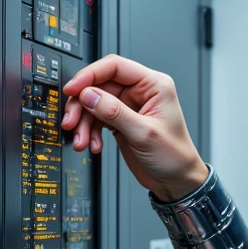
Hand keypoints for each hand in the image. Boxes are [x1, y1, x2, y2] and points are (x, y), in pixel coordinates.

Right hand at [61, 53, 206, 202]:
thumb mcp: (144, 133)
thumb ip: (114, 112)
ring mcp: (128, 106)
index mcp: (153, 85)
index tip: (73, 89)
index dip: (90, 75)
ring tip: (81, 140)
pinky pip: (96, 118)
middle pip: (99, 85)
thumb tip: (88, 95)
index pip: (115, 67)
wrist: (176, 181)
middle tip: (71, 121)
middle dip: (82, 104)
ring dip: (83, 122)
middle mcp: (140, 92)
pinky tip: (93, 144)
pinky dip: (89, 131)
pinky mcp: (120, 121)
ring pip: (94, 103)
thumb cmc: (174, 156)